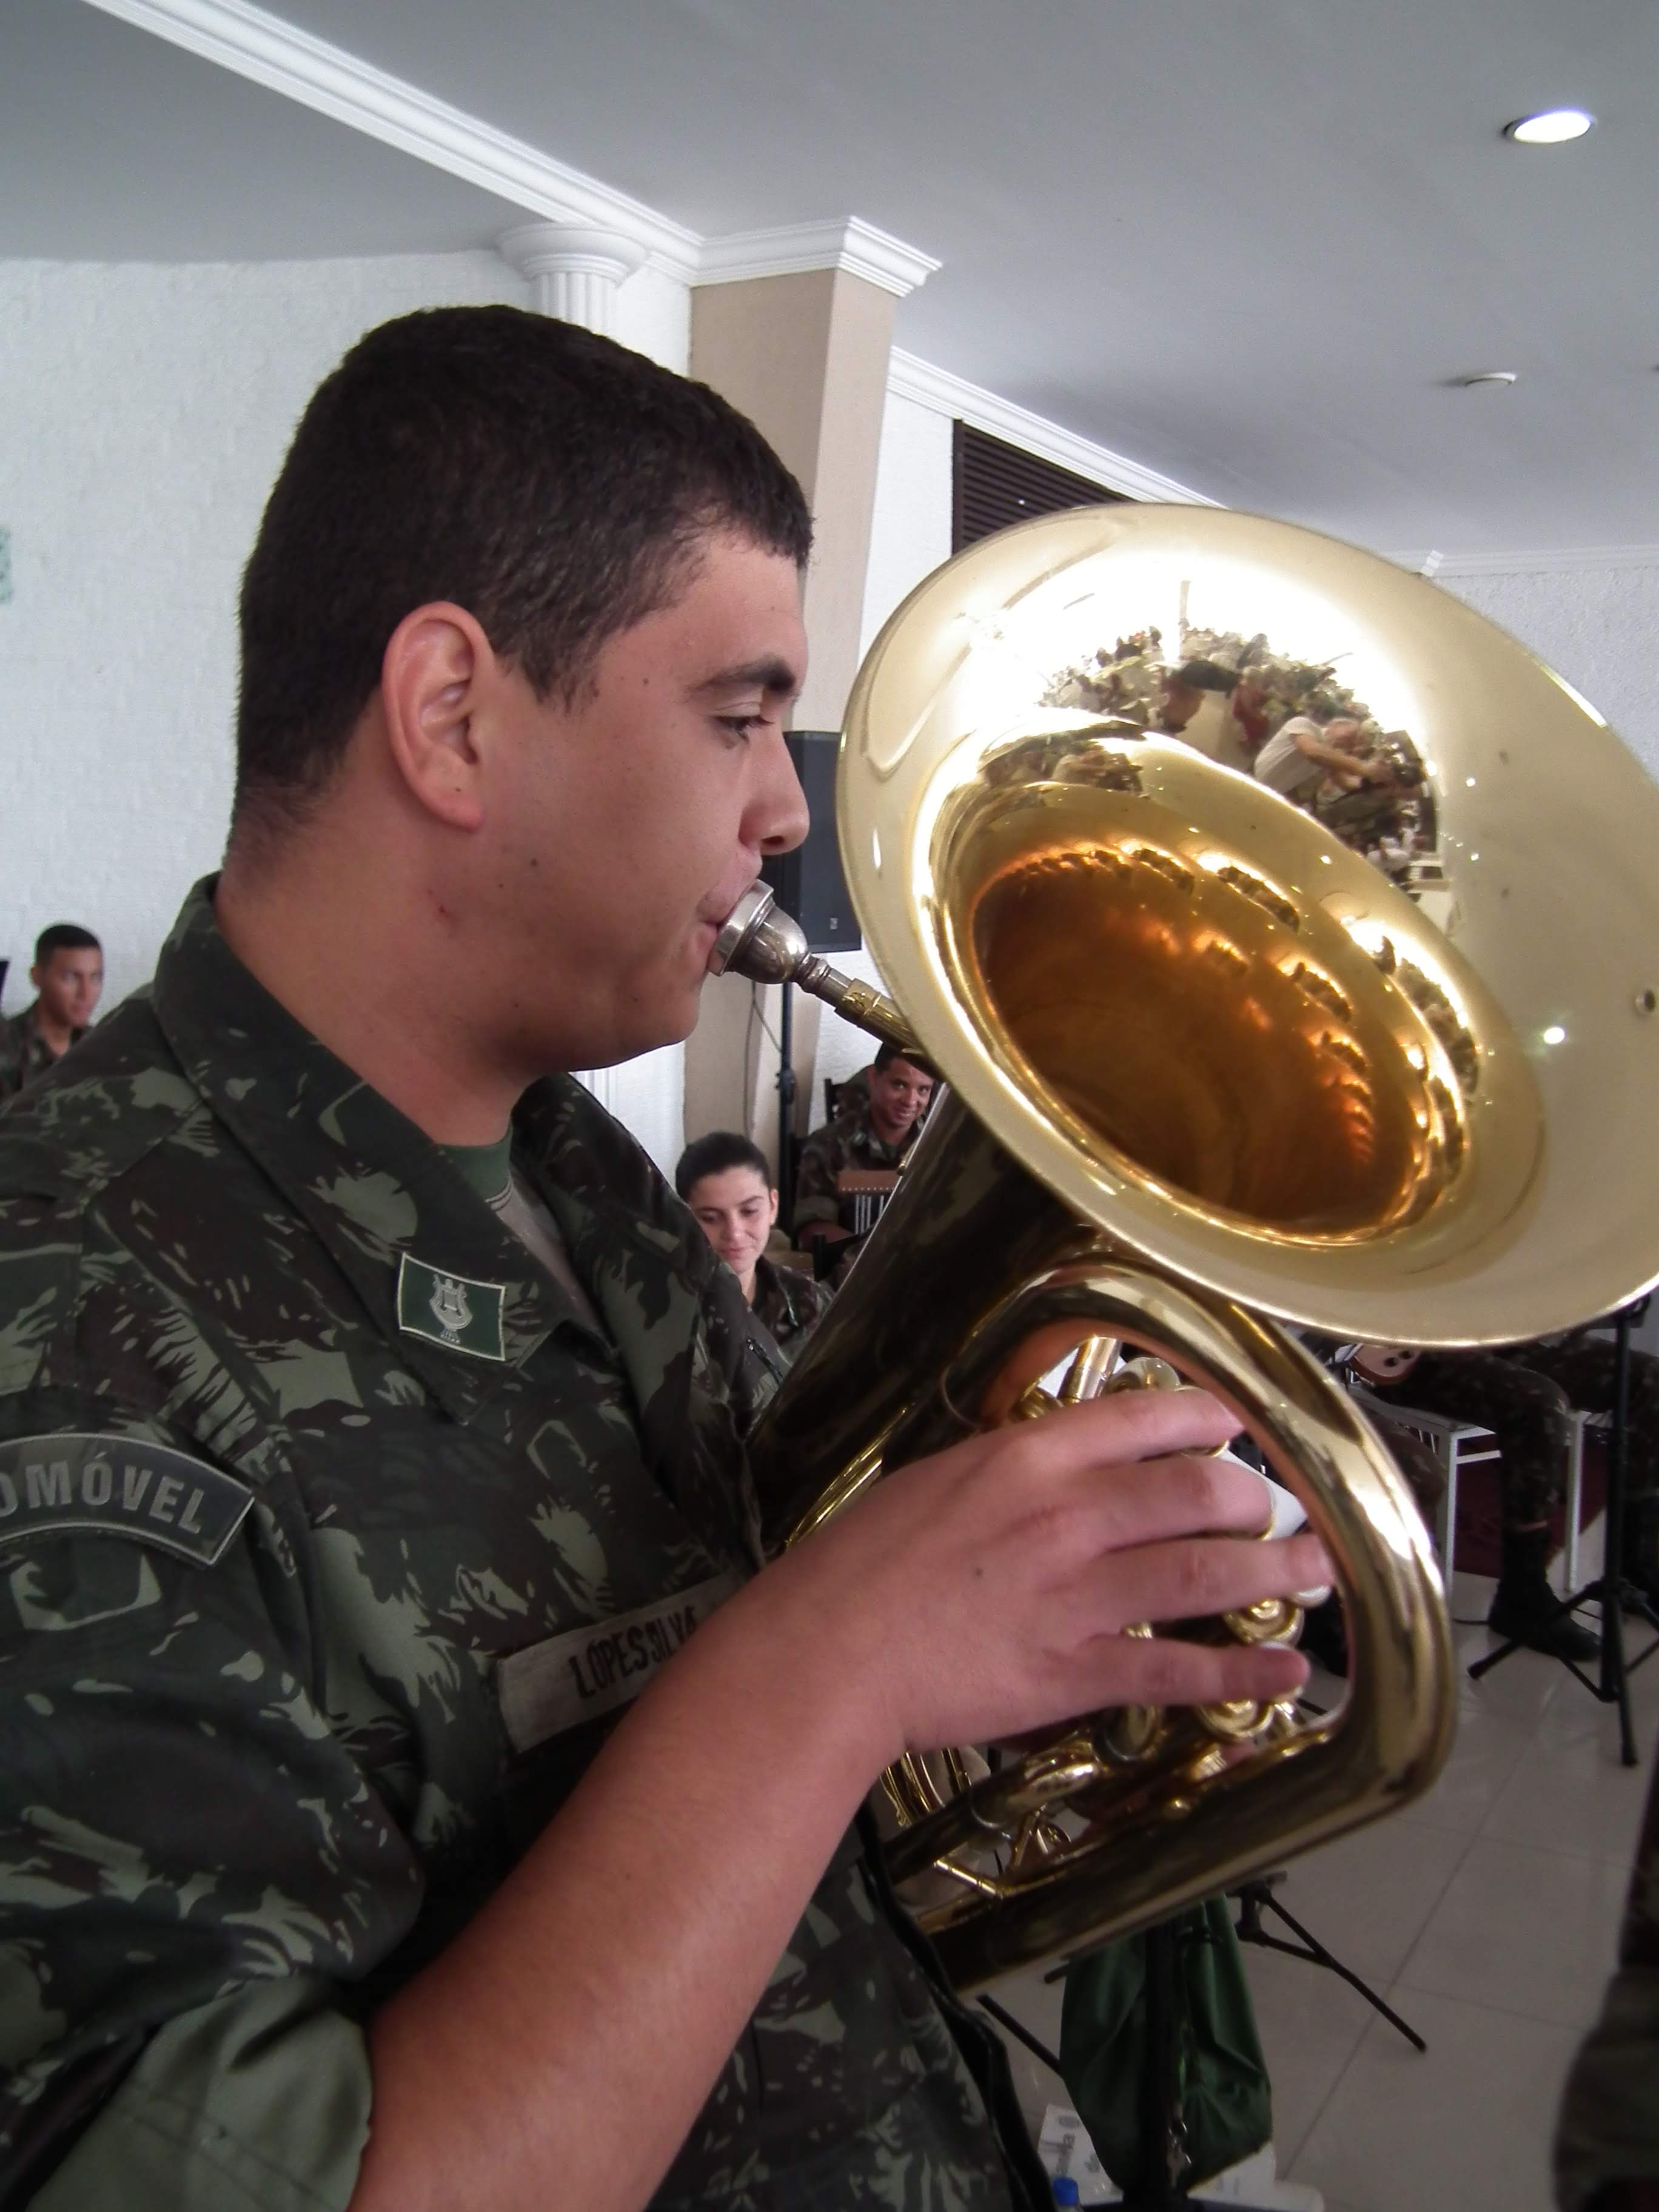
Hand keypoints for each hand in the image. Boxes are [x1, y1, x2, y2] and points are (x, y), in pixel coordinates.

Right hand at [760, 1388, 1327, 1766]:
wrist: (830, 1649)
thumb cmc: (863, 1564)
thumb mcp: (936, 1481)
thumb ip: (1008, 1472)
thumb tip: (1054, 1465)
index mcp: (1028, 1459)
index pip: (1143, 1420)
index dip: (1207, 1421)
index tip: (1239, 1428)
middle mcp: (1067, 1515)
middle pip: (1195, 1491)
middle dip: (1255, 1499)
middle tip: (1282, 1509)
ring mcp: (1077, 1593)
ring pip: (1204, 1571)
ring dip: (1274, 1569)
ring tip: (1319, 1571)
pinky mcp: (1076, 1668)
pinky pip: (1178, 1665)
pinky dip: (1242, 1670)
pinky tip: (1287, 1671)